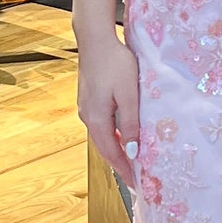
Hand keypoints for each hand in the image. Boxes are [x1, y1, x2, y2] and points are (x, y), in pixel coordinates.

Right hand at [76, 29, 140, 189]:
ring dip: (115, 149)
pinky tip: (121, 135)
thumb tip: (132, 150)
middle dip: (120, 163)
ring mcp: (85, 107)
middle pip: (105, 147)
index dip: (124, 169)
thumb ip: (131, 123)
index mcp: (97, 119)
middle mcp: (87, 116)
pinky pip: (100, 125)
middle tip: (135, 177)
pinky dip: (111, 135)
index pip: (112, 152)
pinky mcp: (88, 98)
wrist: (95, 39)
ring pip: (102, 136)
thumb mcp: (129, 95)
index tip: (136, 183)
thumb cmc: (115, 63)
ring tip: (130, 159)